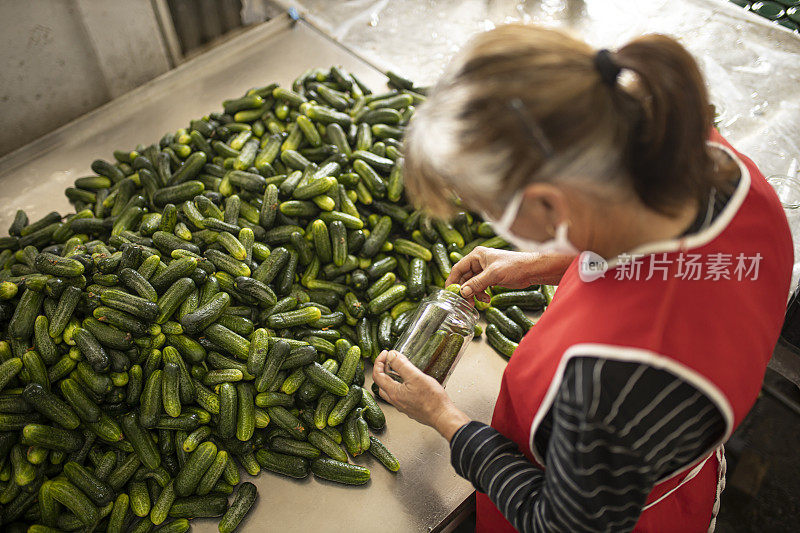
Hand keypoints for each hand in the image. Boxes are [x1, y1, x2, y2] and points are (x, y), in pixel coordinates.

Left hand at [372, 350, 470, 440]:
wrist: (443, 417)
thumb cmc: (432, 400)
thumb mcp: (416, 377)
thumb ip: (401, 365)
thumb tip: (391, 355)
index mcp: (393, 393)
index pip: (377, 375)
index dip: (379, 362)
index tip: (385, 353)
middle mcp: (395, 401)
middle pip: (381, 384)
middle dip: (382, 370)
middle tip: (390, 361)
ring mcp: (403, 406)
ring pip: (390, 391)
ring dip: (391, 379)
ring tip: (399, 370)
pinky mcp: (411, 408)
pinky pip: (400, 396)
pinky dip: (400, 386)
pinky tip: (410, 382)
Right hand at [446, 247, 574, 301]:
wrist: (531, 270)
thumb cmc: (514, 266)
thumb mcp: (494, 274)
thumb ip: (477, 283)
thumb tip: (462, 292)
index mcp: (477, 256)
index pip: (458, 268)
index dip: (452, 280)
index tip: (449, 292)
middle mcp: (479, 262)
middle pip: (464, 278)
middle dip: (464, 290)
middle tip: (464, 302)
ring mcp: (485, 270)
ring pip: (472, 284)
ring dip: (473, 294)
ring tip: (476, 302)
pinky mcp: (491, 278)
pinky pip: (480, 287)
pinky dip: (481, 294)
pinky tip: (486, 299)